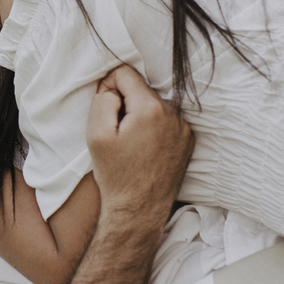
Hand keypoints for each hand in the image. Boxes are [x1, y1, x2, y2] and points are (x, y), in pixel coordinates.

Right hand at [85, 66, 192, 216]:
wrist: (139, 210)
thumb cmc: (116, 175)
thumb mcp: (96, 135)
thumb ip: (102, 100)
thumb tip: (112, 88)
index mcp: (151, 109)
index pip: (125, 73)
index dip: (108, 87)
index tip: (105, 109)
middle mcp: (173, 114)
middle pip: (141, 88)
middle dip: (125, 103)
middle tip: (117, 131)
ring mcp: (184, 128)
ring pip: (153, 103)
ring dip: (139, 115)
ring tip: (131, 142)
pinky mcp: (188, 139)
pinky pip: (165, 119)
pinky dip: (153, 126)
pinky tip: (144, 148)